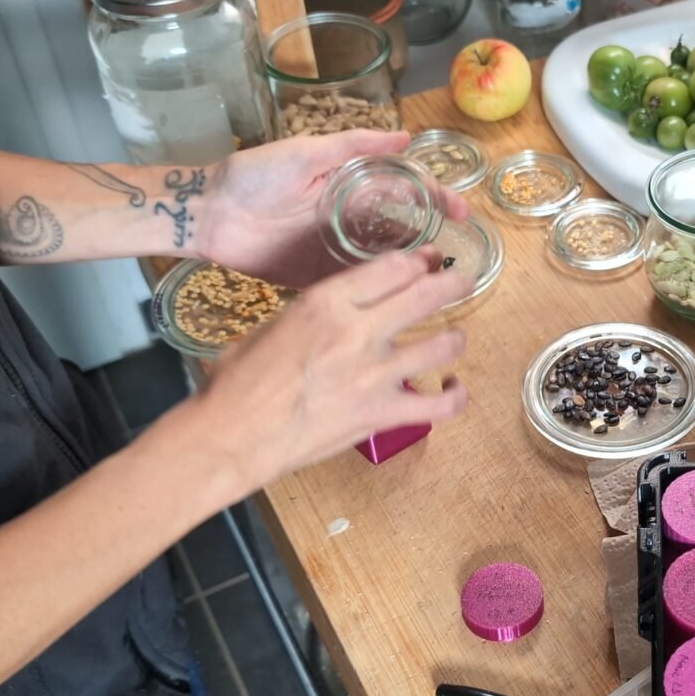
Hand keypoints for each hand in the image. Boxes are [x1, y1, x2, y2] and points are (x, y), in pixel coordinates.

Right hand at [190, 248, 470, 486]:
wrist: (233, 434)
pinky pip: (440, 405)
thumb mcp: (275, 324)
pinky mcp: (383, 414)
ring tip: (455, 337)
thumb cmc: (239, 381)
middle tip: (461, 282)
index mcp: (326, 302)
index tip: (428, 261)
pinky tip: (455, 388)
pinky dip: (456, 396)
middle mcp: (358, 331)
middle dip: (453, 283)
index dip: (418, 261)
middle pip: (426, 295)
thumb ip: (316, 312)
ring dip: (456, 338)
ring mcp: (375, 374)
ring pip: (443, 345)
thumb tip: (338, 311)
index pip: (392, 268)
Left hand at [199, 131, 469, 287]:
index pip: (405, 193)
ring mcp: (336, 250)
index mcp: (353, 187)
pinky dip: (375, 294)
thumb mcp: (306, 152)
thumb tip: (405, 136)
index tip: (460, 212)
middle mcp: (351, 219)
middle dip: (431, 241)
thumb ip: (353, 145)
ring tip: (433, 282)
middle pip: (402, 230)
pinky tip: (396, 302)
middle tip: (454, 257)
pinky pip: (353, 286)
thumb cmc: (255, 175)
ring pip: (383, 262)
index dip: (435, 199)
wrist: (209, 213)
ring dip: (409, 271)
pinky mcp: (317, 277)